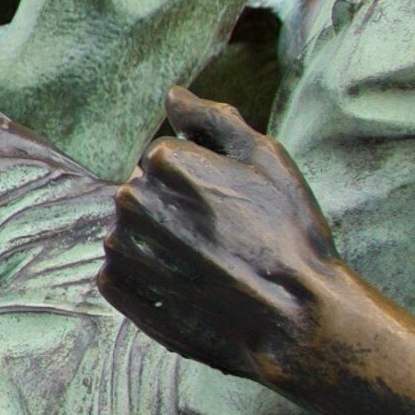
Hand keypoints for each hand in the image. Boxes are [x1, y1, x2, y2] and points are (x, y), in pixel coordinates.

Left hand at [100, 88, 346, 387]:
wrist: (294, 318)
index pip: (168, 156)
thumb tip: (172, 96)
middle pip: (148, 191)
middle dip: (178, 207)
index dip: (203, 180)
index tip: (234, 206)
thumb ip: (211, 118)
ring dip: (162, 241)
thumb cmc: (286, 234)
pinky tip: (187, 287)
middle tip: (225, 237)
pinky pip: (123, 269)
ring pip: (135, 229)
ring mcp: (122, 247)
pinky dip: (147, 275)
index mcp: (163, 160)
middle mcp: (131, 199)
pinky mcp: (120, 289)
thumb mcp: (265, 158)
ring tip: (209, 264)